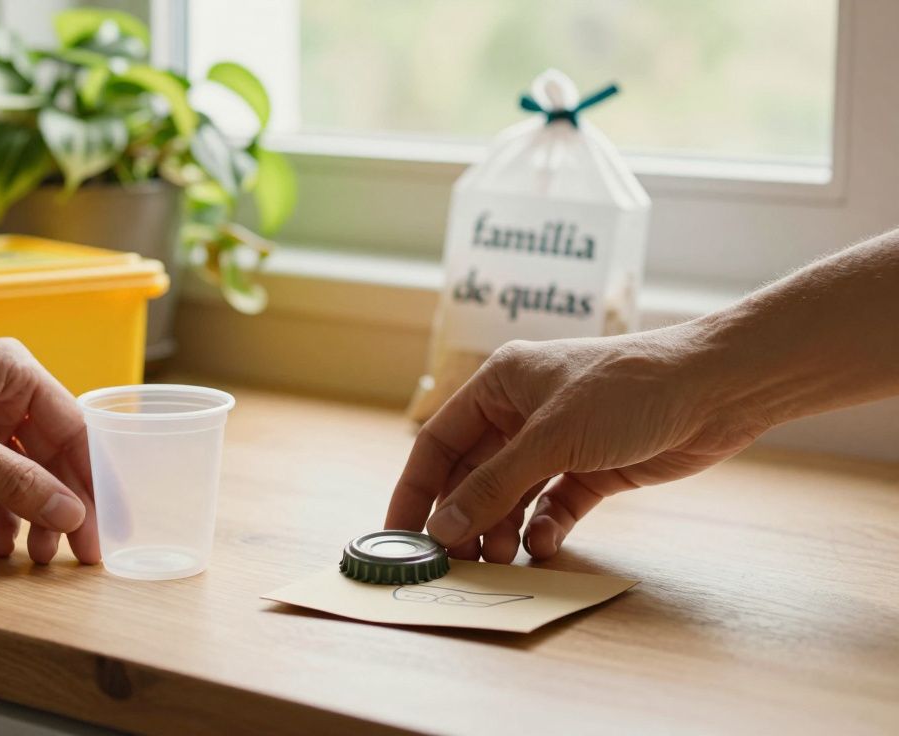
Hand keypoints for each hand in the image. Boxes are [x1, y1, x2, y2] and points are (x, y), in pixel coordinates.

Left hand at [0, 332, 96, 563]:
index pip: (73, 432)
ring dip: (28, 515)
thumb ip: (14, 479)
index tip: (98, 529)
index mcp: (16, 375)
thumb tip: (69, 514)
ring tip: (33, 555)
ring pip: (18, 477)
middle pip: (49, 459)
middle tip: (72, 554)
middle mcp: (1, 397)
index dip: (89, 483)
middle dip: (59, 507)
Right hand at [385, 325, 769, 561]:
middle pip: (471, 476)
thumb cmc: (627, 391)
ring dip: (501, 529)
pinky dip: (543, 528)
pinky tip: (543, 546)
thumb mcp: (550, 438)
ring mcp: (556, 443)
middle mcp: (520, 413)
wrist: (716, 390)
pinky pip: (551, 506)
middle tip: (454, 562)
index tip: (399, 535)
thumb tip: (442, 528)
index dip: (415, 490)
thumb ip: (493, 487)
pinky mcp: (590, 470)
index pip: (438, 443)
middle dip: (462, 518)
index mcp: (498, 386)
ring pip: (510, 496)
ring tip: (501, 559)